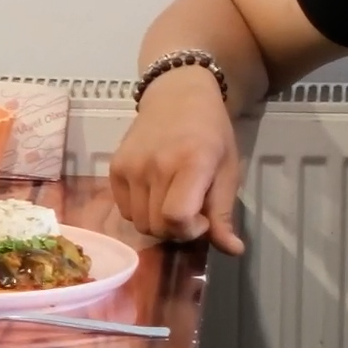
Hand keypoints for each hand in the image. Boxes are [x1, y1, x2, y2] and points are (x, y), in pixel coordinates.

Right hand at [108, 69, 244, 253]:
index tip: (202, 218)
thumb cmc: (211, 133)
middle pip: (157, 226)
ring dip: (158, 223)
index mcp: (190, 162)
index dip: (190, 230)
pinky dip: (140, 212)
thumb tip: (233, 251)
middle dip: (176, 230)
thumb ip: (224, 212)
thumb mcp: (228, 170)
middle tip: (190, 210)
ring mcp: (130, 166)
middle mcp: (155, 165)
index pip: (177, 217)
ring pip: (139, 223)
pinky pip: (125, 211)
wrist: (177, 96)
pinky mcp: (114, 168)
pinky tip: (154, 194)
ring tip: (171, 202)